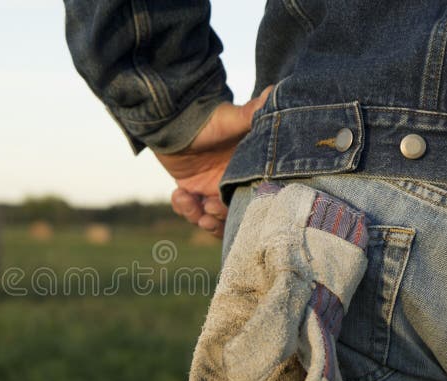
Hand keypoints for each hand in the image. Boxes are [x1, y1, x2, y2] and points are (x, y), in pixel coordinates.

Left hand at [159, 86, 271, 237]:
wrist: (174, 120)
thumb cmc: (207, 119)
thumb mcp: (230, 119)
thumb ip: (251, 113)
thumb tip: (271, 92)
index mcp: (247, 173)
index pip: (250, 203)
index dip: (236, 212)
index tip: (217, 206)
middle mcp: (232, 185)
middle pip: (230, 218)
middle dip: (216, 221)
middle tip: (205, 212)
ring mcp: (212, 190)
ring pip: (209, 219)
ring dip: (196, 216)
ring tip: (186, 199)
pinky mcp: (193, 192)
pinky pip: (190, 212)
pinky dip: (182, 208)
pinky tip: (178, 193)